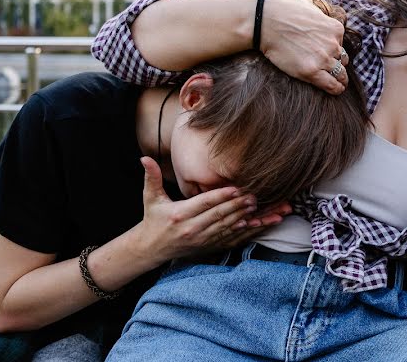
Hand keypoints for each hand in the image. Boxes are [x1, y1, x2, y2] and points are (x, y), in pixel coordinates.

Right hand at [130, 157, 287, 263]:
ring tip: (263, 208)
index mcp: (180, 214)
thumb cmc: (153, 218)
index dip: (221, 196)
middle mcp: (192, 228)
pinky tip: (258, 225)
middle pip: (220, 215)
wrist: (150, 248)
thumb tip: (144, 158)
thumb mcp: (149, 197)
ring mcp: (202, 239)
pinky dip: (245, 233)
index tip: (236, 188)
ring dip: (247, 218)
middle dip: (239, 206)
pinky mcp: (209, 246)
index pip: (204, 203)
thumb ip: (151, 177)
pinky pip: (231, 239)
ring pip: (228, 228)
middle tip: (256, 196)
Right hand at [260, 0, 348, 94]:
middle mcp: (333, 44)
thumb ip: (318, 12)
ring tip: (339, 84)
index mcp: (335, 29)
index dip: (334, 49)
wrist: (266, 21)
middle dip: (339, 64)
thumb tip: (316, 12)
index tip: (327, 53)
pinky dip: (336, 89)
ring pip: (340, 74)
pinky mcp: (311, 72)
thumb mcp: (309, 5)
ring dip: (341, 79)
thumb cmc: (283, 11)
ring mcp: (323, 58)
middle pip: (343, 60)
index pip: (341, 43)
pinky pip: (332, 85)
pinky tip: (336, 90)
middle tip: (335, 71)